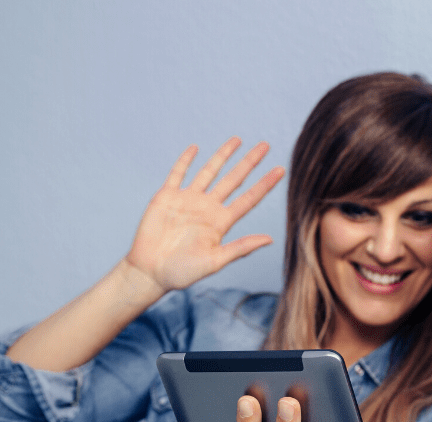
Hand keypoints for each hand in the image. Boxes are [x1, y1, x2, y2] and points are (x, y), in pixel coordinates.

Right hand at [125, 138, 283, 293]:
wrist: (150, 272)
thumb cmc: (182, 272)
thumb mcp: (215, 261)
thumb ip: (241, 248)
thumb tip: (269, 239)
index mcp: (221, 223)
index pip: (248, 198)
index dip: (264, 184)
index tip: (280, 170)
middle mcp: (208, 208)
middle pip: (233, 180)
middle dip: (249, 162)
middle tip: (265, 145)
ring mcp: (188, 200)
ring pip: (209, 172)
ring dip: (222, 155)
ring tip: (237, 140)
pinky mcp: (167, 197)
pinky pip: (178, 174)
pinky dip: (186, 161)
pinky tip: (196, 148)